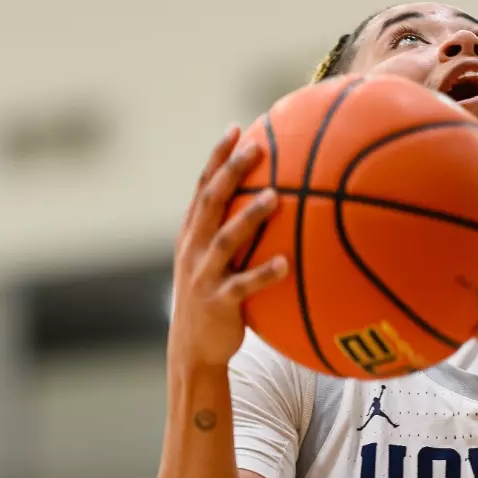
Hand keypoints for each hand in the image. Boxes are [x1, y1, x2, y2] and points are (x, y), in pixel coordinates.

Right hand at [168, 126, 287, 371]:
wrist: (193, 349)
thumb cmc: (213, 299)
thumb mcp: (213, 261)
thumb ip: (231, 232)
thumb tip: (274, 200)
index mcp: (191, 235)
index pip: (202, 187)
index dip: (217, 158)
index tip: (236, 129)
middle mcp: (193, 250)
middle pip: (211, 202)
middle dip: (231, 173)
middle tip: (256, 149)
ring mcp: (203, 276)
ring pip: (226, 240)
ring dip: (249, 217)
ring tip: (276, 197)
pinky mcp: (218, 303)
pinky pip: (244, 286)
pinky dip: (264, 274)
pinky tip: (285, 264)